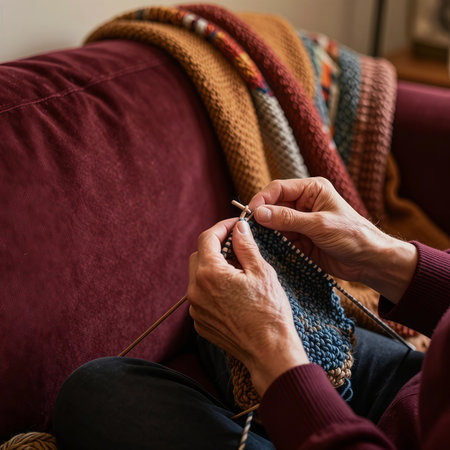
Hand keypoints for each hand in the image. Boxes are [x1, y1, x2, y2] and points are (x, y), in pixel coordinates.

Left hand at [188, 218, 308, 395]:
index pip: (207, 238)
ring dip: (213, 268)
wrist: (269, 351)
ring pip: (198, 277)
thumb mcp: (261, 272)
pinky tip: (233, 294)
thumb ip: (245, 246)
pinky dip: (213, 289)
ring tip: (238, 272)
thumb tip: (239, 228)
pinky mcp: (200, 322)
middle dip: (215, 247)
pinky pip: (201, 297)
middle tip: (237, 246)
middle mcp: (195, 290)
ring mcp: (196, 309)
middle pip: (198, 256)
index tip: (235, 225)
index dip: (221, 227)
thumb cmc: (269, 312)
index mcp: (209, 274)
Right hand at [249, 178, 416, 302]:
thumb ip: (288, 219)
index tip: (250, 212)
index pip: (279, 188)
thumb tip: (259, 213)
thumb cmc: (352, 236)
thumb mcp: (318, 225)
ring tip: (254, 239)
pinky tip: (264, 247)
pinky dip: (272, 242)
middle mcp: (304, 203)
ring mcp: (301, 222)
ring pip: (274, 223)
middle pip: (274, 205)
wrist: (368, 261)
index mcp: (312, 190)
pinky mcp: (300, 239)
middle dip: (261, 216)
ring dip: (265, 230)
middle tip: (248, 227)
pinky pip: (280, 238)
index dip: (263, 198)